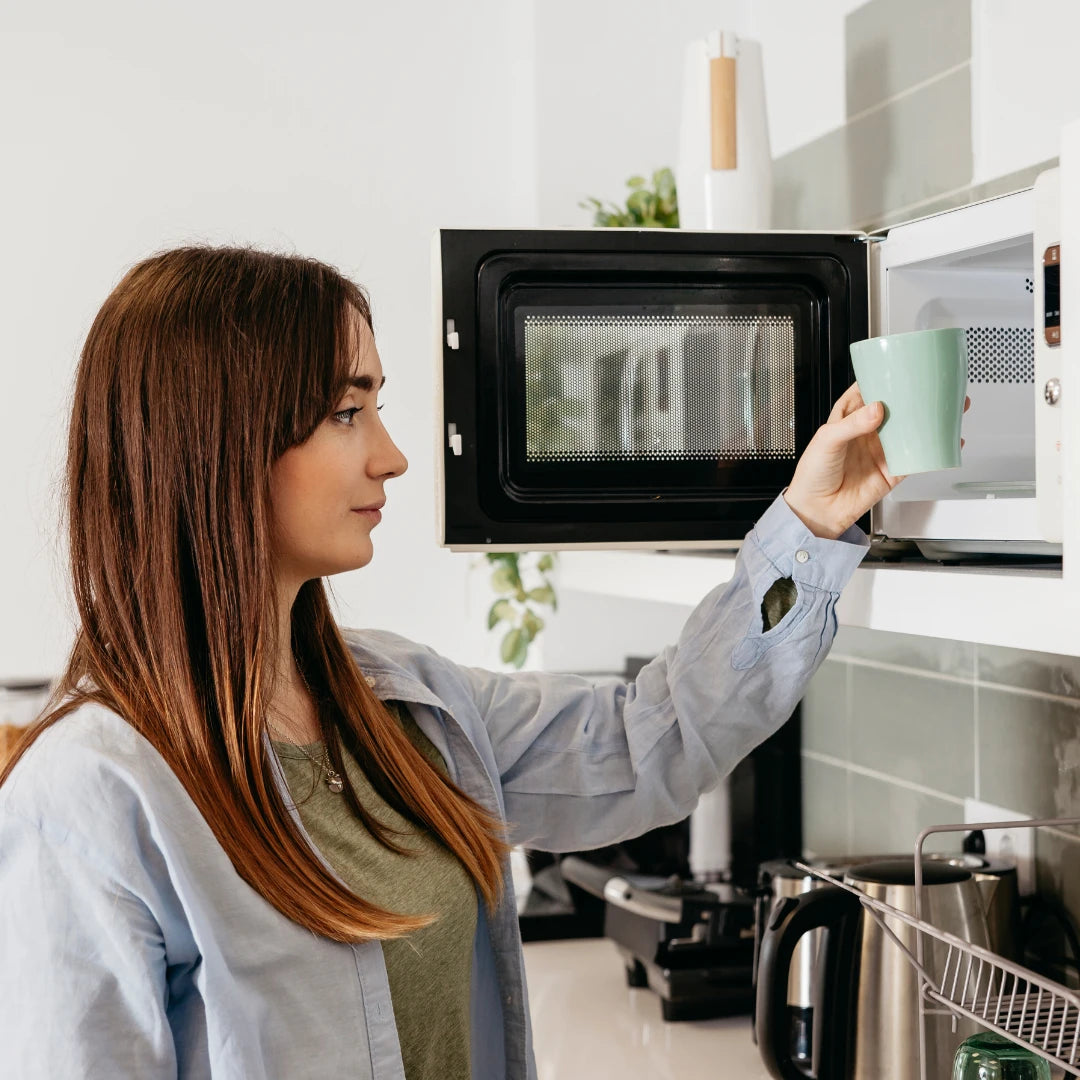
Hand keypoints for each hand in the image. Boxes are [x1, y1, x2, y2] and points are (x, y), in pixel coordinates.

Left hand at [783, 383, 970, 539]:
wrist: (817, 511)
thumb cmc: (812, 475)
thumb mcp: (826, 441)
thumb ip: (851, 425)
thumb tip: (875, 409)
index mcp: (847, 419)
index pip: (868, 393)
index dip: (883, 380)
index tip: (900, 368)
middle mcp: (867, 433)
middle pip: (896, 410)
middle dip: (914, 397)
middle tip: (935, 384)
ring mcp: (881, 451)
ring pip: (910, 431)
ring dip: (929, 420)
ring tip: (949, 407)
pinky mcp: (892, 471)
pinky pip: (917, 458)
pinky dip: (933, 450)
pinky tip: (947, 440)